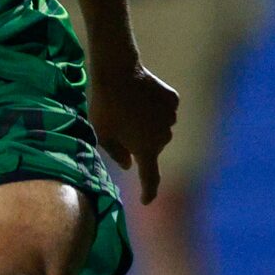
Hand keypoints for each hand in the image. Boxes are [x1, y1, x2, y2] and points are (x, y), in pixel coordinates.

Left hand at [88, 61, 177, 204]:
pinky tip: (141, 96)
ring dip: (147, 123)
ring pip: (159, 126)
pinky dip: (155, 106)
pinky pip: (164, 108)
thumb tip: (129, 164)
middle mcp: (163, 137)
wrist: (118, 73)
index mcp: (145, 150)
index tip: (145, 200)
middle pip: (152, 146)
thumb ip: (116, 153)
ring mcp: (170, 118)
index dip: (148, 191)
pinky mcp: (173, 100)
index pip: (149, 177)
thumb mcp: (102, 134)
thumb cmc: (105, 107)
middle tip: (120, 124)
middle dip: (139, 141)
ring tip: (128, 107)